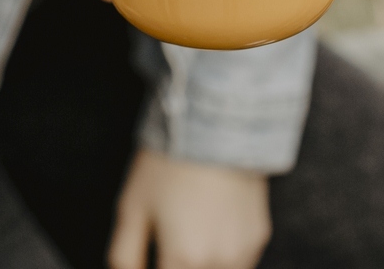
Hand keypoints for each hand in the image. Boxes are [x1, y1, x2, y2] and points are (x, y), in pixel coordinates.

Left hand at [109, 149, 271, 268]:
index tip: (150, 257)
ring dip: (198, 265)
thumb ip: (124, 255)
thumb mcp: (130, 208)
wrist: (213, 128)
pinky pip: (238, 261)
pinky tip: (206, 228)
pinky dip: (220, 256)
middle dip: (176, 264)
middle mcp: (220, 264)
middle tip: (165, 245)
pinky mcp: (259, 237)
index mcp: (184, 261)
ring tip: (185, 234)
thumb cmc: (167, 167)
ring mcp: (244, 253)